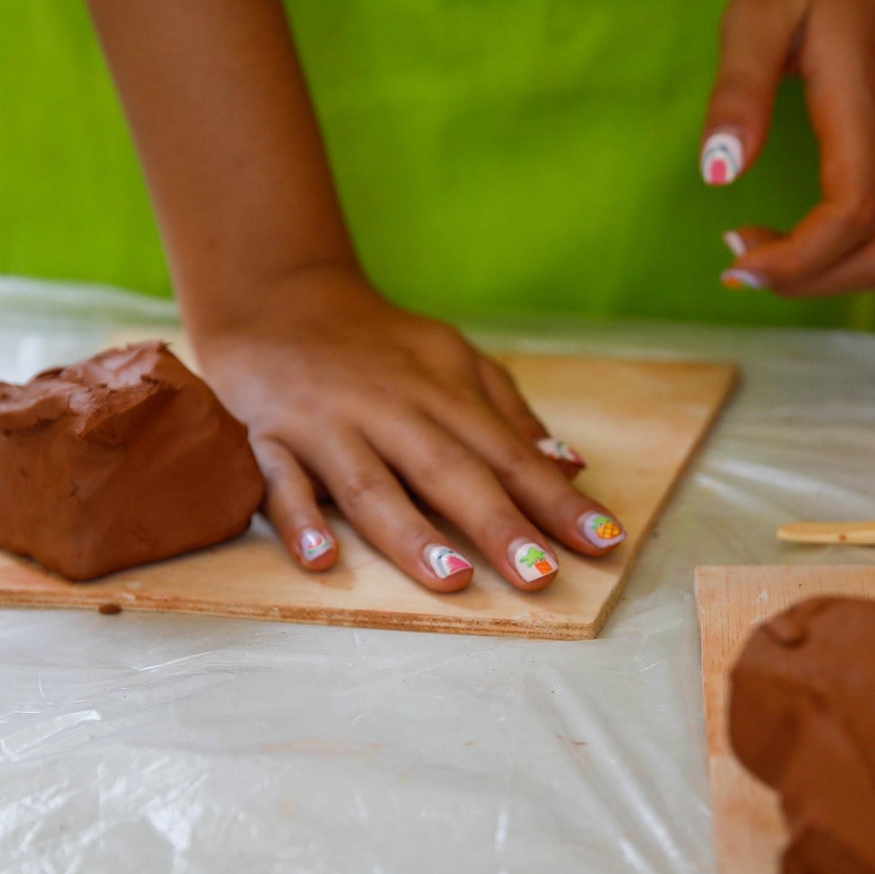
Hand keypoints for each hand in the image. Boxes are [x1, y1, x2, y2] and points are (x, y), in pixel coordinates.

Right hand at [191, 265, 625, 590]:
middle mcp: (390, 410)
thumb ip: (508, 414)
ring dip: (411, 532)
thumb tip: (571, 466)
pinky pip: (282, 482)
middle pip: (449, 471)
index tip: (604, 541)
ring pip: (372, 484)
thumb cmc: (378, 343)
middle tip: (540, 575)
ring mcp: (328, 426)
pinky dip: (300, 520)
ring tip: (453, 576)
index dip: (556, 500)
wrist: (276, 298)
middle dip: (496, 522)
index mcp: (441, 393)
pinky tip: (324, 559)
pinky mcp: (270, 439)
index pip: (508, 453)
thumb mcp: (451, 360)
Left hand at [702, 0, 874, 294]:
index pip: (855, 216)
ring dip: (852, 279)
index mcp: (870, 105)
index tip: (737, 260)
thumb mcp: (758, 11)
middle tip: (747, 263)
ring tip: (786, 256)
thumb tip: (716, 174)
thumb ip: (739, 92)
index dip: (798, 261)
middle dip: (814, 281)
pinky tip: (825, 234)